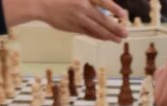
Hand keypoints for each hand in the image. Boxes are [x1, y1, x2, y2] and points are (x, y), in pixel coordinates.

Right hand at [5, 0, 127, 41]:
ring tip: (119, 40)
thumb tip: (103, 5)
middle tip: (126, 34)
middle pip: (102, 20)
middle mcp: (82, 8)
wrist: (41, 3)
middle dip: (115, 28)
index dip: (114, 9)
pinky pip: (88, 33)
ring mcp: (77, 19)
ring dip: (109, 35)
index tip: (123, 15)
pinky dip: (98, 36)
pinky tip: (106, 38)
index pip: (102, 2)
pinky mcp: (72, 27)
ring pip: (96, 29)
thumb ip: (89, 0)